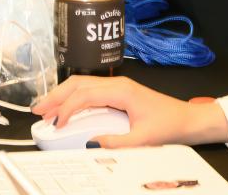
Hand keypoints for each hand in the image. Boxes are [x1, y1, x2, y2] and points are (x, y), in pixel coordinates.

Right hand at [33, 75, 227, 148]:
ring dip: (62, 95)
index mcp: (121, 90)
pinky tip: (66, 109)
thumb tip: (92, 144)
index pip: (84, 95)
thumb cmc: (170, 124)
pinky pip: (90, 91)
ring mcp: (117, 86)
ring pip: (81, 85)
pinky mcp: (118, 93)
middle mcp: (116, 84)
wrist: (189, 119)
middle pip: (77, 83)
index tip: (55, 123)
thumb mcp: (144, 139)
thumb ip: (117, 143)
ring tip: (46, 109)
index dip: (66, 108)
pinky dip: (73, 98)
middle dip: (55, 96)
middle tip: (38, 111)